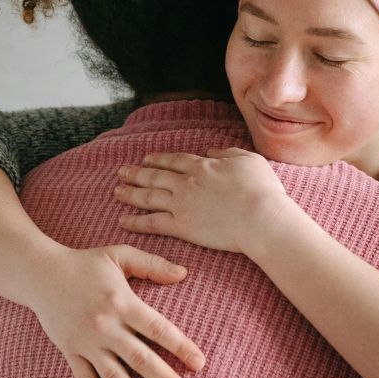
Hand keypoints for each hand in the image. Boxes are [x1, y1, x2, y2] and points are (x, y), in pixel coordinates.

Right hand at [21, 244, 207, 377]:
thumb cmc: (85, 263)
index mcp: (122, 302)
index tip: (200, 364)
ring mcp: (86, 342)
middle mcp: (106, 326)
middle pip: (141, 359)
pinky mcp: (70, 351)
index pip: (158, 329)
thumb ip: (153, 265)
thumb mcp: (120, 254)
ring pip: (114, 376)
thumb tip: (184, 273)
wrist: (39, 273)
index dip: (181, 347)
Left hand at [113, 148, 304, 258]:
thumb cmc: (262, 189)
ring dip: (130, 193)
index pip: (174, 160)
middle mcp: (187, 183)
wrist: (260, 217)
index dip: (159, 159)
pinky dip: (136, 221)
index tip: (147, 159)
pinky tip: (123, 219)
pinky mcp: (181, 227)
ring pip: (148, 197)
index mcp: (203, 166)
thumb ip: (228, 153)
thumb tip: (212, 151)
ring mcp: (181, 204)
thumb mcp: (249, 160)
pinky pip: (152, 222)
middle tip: (122, 172)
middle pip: (155, 176)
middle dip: (137, 173)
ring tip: (116, 191)